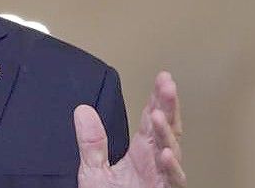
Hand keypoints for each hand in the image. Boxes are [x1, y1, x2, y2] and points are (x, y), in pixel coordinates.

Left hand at [74, 71, 185, 187]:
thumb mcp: (93, 170)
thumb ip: (91, 142)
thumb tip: (82, 110)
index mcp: (141, 153)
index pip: (152, 120)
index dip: (158, 98)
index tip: (162, 78)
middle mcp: (155, 163)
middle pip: (167, 129)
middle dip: (169, 106)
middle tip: (168, 84)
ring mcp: (162, 178)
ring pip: (171, 151)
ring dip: (167, 133)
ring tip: (159, 114)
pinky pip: (172, 180)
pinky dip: (170, 167)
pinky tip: (166, 152)